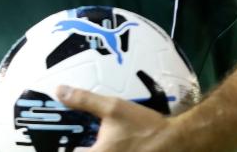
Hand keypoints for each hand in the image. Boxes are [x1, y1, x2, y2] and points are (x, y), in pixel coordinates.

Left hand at [56, 85, 180, 151]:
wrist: (176, 142)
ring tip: (96, 140)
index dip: (67, 145)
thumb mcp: (113, 108)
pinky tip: (116, 143)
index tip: (68, 138)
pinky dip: (110, 149)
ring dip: (95, 148)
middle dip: (81, 147)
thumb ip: (84, 100)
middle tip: (80, 138)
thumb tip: (59, 91)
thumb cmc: (143, 127)